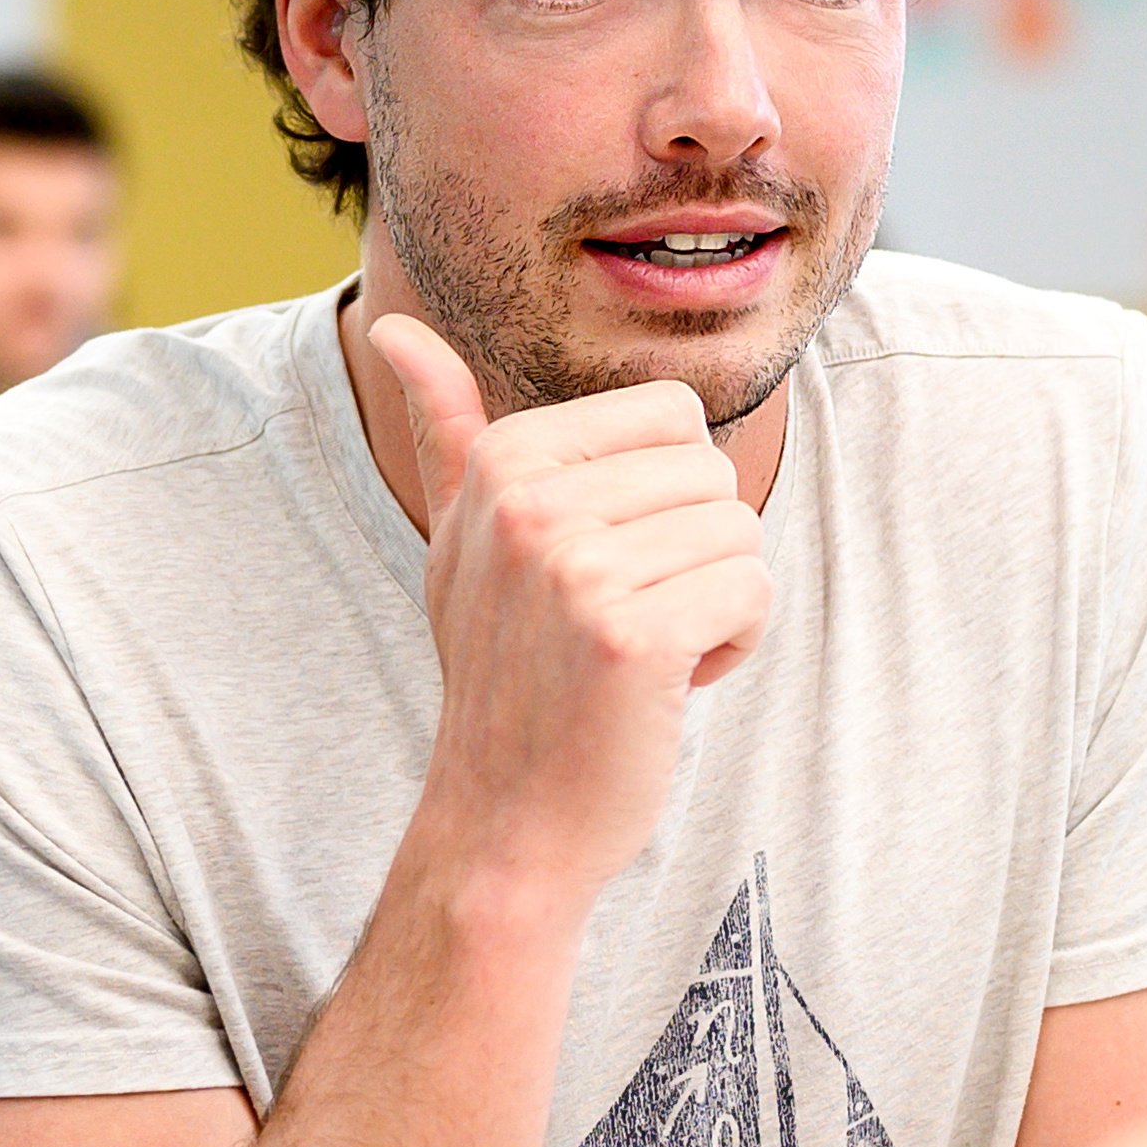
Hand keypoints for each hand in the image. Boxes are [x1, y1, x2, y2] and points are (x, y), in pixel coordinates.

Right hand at [373, 314, 767, 904]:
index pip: (673, 416)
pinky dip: (731, 647)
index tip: (605, 564)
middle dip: (696, 550)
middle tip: (624, 620)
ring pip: (741, 533)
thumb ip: (447, 429)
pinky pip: (752, 593)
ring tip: (640, 654)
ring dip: (714, 603)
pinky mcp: (629, 637)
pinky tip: (666, 687)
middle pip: (713, 471)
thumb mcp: (459, 540)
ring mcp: (576, 568)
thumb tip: (395, 325)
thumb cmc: (504, 674)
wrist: (505, 821)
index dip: (666, 497)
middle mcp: (531, 501)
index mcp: (503, 460)